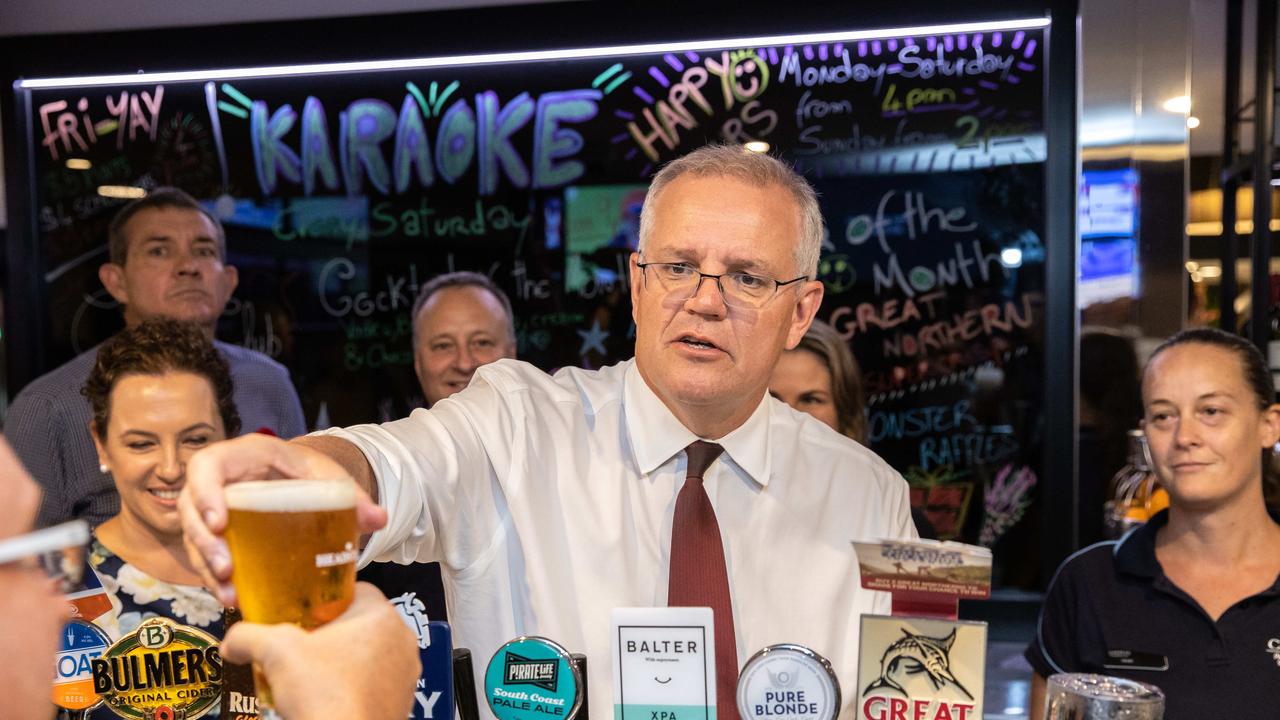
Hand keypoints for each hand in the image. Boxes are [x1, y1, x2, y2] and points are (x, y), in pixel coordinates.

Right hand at [177, 433, 386, 603]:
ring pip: (194, 537)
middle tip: (225, 570)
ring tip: (229, 594)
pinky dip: (214, 578)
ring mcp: (212, 507)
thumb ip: (353, 498)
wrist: (301, 479)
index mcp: (244, 456)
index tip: (218, 522)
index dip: (205, 492)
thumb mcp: (329, 478)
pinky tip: (233, 599)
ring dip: (205, 567)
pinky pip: (203, 555)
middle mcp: (220, 480)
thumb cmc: (309, 473)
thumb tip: (379, 519)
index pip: (207, 466)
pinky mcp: (215, 533)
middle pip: (191, 508)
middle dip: (204, 542)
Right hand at [220, 582, 420, 719]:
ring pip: (371, 654)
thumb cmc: (324, 695)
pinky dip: (355, 686)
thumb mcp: (275, 653)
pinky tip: (329, 696)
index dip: (326, 599)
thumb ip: (249, 636)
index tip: (305, 612)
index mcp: (380, 615)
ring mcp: (406, 671)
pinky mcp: (402, 699)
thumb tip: (232, 641)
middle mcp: (402, 639)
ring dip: (344, 660)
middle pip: (362, 623)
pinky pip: (376, 682)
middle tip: (304, 646)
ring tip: (314, 675)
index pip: (355, 590)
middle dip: (332, 633)